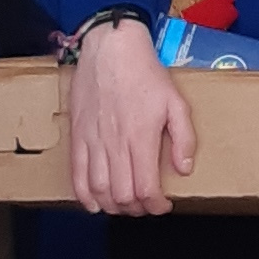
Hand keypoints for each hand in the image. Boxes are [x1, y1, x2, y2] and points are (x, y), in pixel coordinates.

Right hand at [68, 18, 192, 216]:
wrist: (111, 49)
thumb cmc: (145, 73)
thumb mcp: (176, 102)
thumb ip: (184, 138)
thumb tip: (183, 169)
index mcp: (141, 138)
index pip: (145, 188)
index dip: (155, 205)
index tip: (163, 206)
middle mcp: (115, 144)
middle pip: (121, 195)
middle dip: (136, 209)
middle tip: (145, 205)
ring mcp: (93, 141)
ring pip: (98, 189)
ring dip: (112, 206)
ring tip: (124, 206)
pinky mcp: (78, 136)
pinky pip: (75, 174)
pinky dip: (83, 195)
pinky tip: (94, 203)